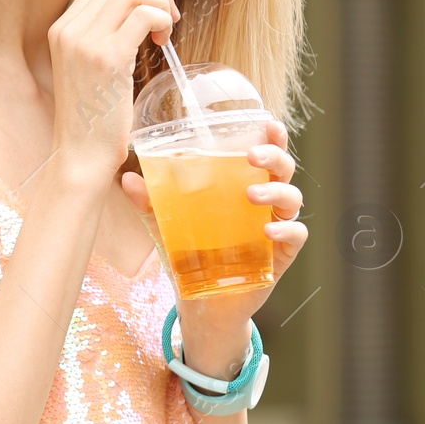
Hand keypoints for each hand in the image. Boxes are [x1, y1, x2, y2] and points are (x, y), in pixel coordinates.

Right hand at [48, 0, 179, 171]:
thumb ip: (103, 35)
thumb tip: (137, 9)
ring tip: (167, 31)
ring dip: (161, 4)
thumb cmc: (93, 117)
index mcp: (61, 28)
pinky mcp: (107, 57)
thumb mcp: (90, 67)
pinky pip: (145, 15)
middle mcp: (68, 29)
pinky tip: (163, 40)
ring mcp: (85, 41)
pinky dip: (163, 20)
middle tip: (172, 16)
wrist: (81, 153)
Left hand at [120, 119, 307, 380]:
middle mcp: (263, 202)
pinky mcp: (280, 255)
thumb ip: (150, 202)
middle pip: (283, 170)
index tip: (267, 121)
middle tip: (252, 156)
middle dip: (274, 157)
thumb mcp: (166, 224)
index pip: (262, 154)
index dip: (271, 136)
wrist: (201, 302)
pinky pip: (295, 235)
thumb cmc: (189, 253)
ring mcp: (274, 227)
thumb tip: (129, 178)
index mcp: (240, 185)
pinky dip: (287, 229)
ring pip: (293, 199)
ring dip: (276, 192)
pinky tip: (269, 230)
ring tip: (252, 196)